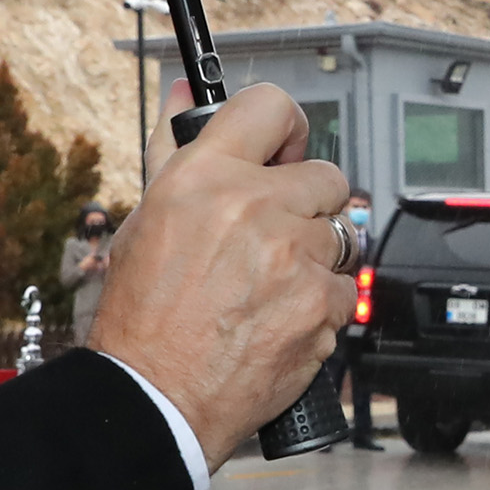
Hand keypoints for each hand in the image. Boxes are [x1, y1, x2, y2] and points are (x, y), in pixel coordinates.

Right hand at [96, 82, 352, 463]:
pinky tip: (281, 318)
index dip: (284, 130)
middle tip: (274, 235)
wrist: (156, 395)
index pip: (271, 108)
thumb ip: (175, 151)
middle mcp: (256, 206)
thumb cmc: (143, 316)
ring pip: (342, 234)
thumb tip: (188, 94)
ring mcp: (295, 255)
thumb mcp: (146, 220)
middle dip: (308, 204)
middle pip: (326, 175)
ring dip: (316, 257)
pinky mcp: (322, 304)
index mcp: (205, 176)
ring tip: (270, 286)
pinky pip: (346, 288)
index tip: (283, 149)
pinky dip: (321, 305)